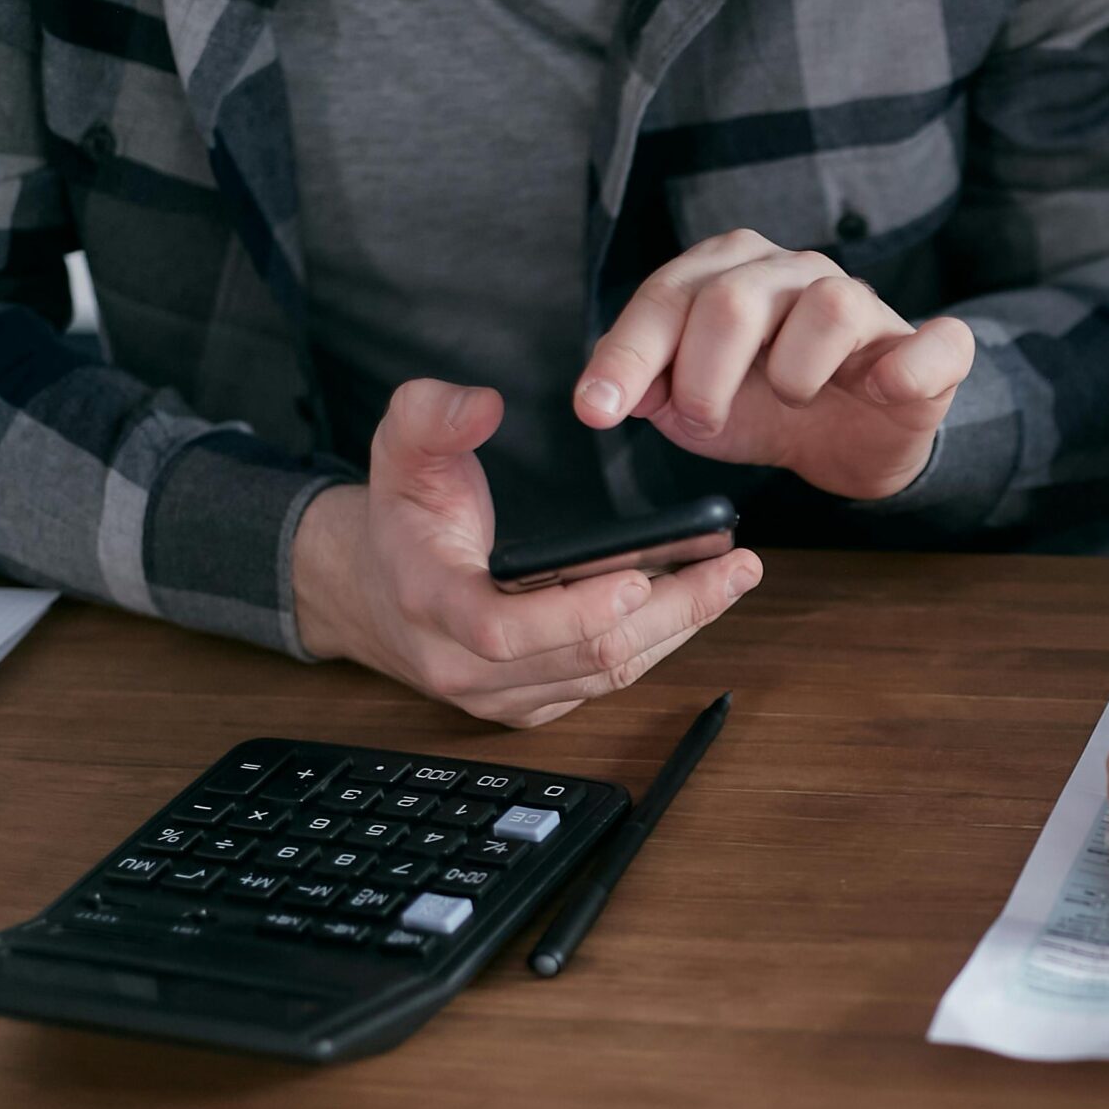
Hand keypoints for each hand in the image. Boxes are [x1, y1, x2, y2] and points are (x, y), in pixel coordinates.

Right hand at [293, 378, 760, 725]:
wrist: (375, 592)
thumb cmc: (401, 519)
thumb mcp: (398, 451)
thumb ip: (429, 416)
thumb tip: (481, 404)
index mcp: (432, 606)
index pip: (504, 631)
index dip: (575, 613)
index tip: (639, 577)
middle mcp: (466, 666)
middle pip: (584, 658)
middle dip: (670, 614)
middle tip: (733, 568)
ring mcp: (504, 695)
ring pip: (607, 676)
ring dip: (679, 628)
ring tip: (733, 578)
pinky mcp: (535, 704)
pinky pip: (607, 684)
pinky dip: (658, 642)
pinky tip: (697, 601)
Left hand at [573, 229, 975, 499]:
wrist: (852, 442)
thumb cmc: (769, 408)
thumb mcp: (694, 406)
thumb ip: (649, 389)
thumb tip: (613, 394)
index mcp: (731, 271)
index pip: (668, 296)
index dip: (628, 355)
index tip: (597, 411)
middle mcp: (796, 272)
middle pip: (734, 300)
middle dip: (703, 377)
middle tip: (705, 420)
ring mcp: (866, 304)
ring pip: (828, 307)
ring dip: (793, 374)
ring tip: (790, 400)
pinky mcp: (929, 350)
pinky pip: (934, 343)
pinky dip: (906, 369)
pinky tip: (879, 390)